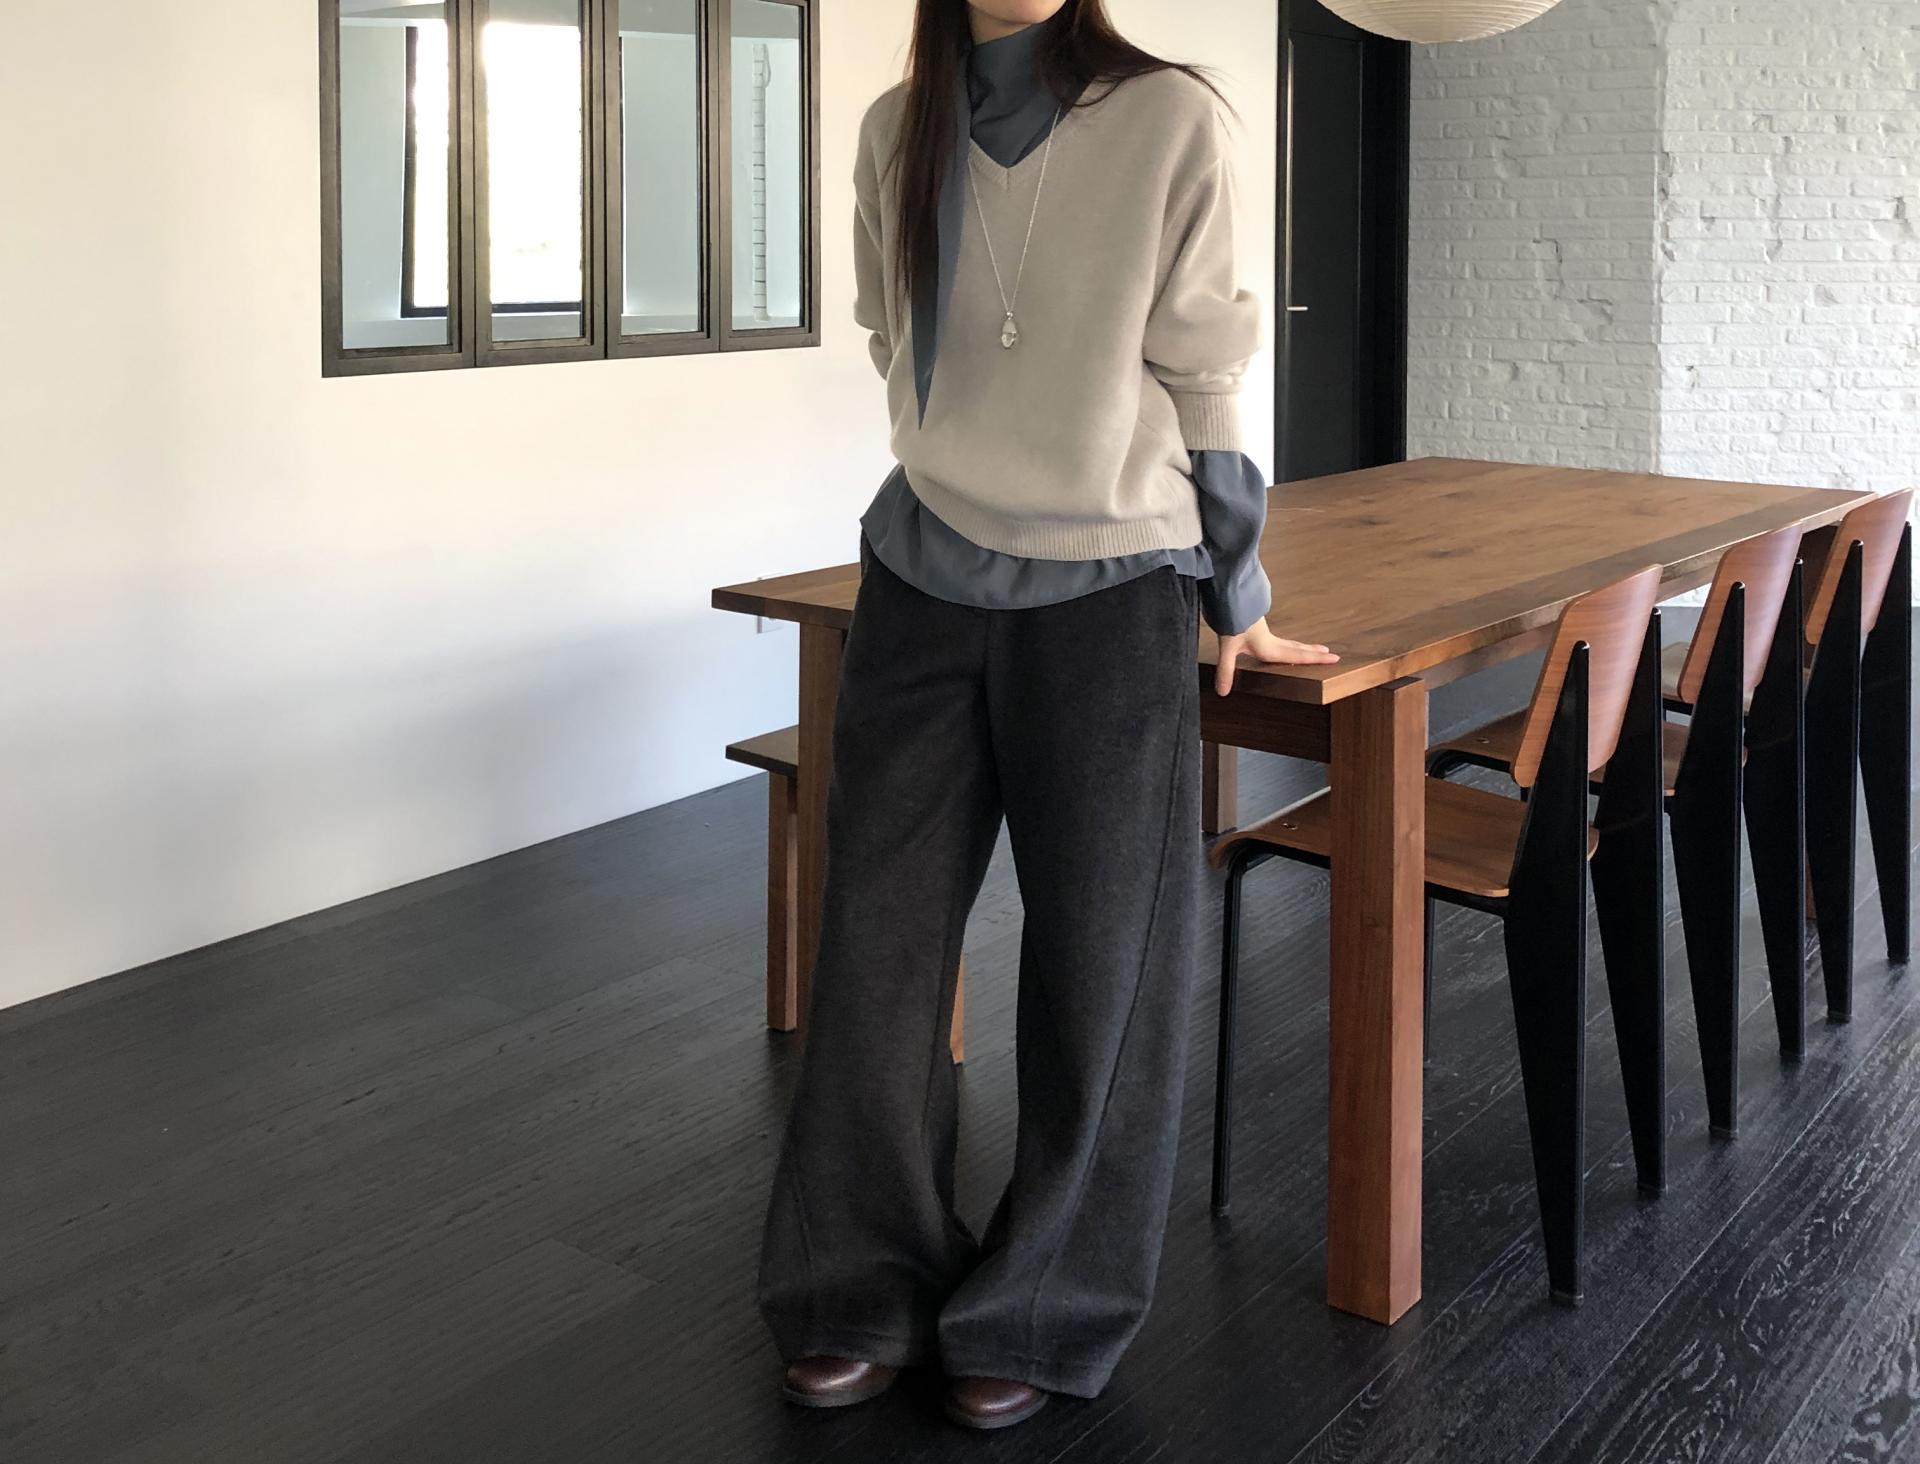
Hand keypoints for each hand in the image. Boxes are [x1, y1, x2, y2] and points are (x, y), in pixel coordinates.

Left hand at [1213, 617, 1337, 695]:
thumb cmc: (1230, 622)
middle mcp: (1271, 642)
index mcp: (1269, 647)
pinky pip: (1281, 640)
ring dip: (1305, 648)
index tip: (1334, 657)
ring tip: (1317, 649)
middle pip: (1299, 649)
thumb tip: (1222, 693)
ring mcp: (1266, 634)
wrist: (1228, 599)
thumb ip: (1226, 670)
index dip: (1316, 658)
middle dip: (1316, 654)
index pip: (1297, 655)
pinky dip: (1291, 644)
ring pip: (1291, 643)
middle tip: (1333, 655)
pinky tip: (1287, 645)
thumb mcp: (1227, 647)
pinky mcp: (1260, 629)